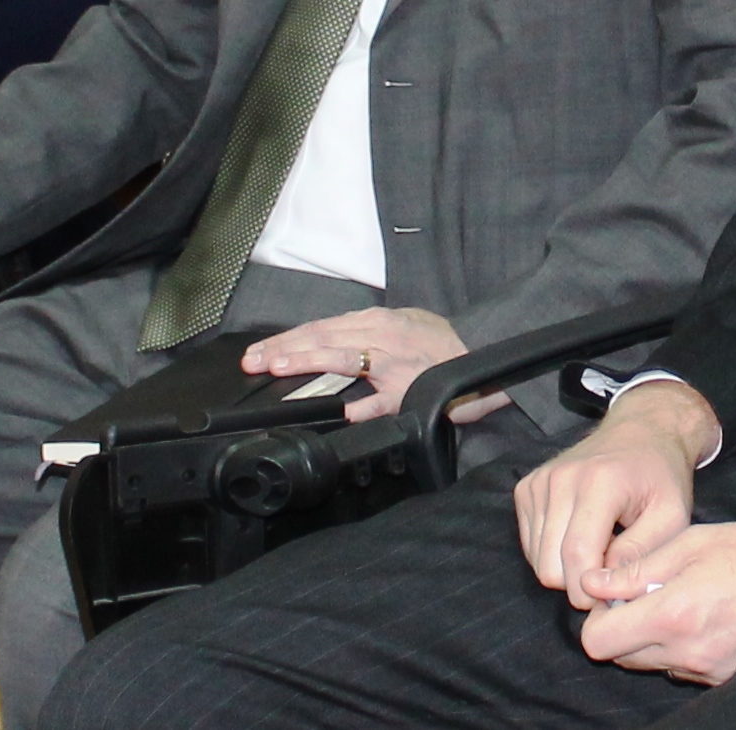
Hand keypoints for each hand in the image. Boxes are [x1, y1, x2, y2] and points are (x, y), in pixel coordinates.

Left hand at [242, 306, 468, 421]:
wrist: (481, 360)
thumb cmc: (440, 345)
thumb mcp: (402, 326)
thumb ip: (368, 334)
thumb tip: (330, 342)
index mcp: (376, 322)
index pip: (321, 328)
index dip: (287, 339)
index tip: (259, 351)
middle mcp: (382, 336)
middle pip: (322, 339)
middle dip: (284, 349)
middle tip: (254, 361)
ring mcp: (394, 363)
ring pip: (342, 358)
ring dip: (308, 361)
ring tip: (279, 368)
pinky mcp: (409, 390)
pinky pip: (380, 401)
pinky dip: (359, 407)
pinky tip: (339, 413)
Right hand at [517, 379, 714, 608]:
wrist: (642, 433)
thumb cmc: (661, 478)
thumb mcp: (672, 516)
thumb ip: (641, 552)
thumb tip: (606, 585)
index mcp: (599, 483)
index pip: (577, 555)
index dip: (590, 590)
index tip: (612, 596)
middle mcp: (560, 479)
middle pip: (550, 565)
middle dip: (579, 582)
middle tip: (609, 569)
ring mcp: (539, 482)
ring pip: (537, 559)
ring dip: (567, 567)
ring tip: (599, 547)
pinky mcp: (527, 489)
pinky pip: (531, 545)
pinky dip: (554, 552)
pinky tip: (582, 535)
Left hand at [573, 519, 735, 685]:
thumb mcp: (689, 544)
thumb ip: (635, 570)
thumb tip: (592, 584)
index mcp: (672, 615)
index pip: (598, 642)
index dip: (596, 617)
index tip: (612, 594)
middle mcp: (685, 653)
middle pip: (620, 657)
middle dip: (620, 628)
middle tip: (642, 594)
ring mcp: (705, 669)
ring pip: (649, 664)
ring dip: (647, 638)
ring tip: (675, 601)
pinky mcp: (722, 676)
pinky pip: (679, 667)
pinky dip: (676, 647)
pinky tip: (699, 617)